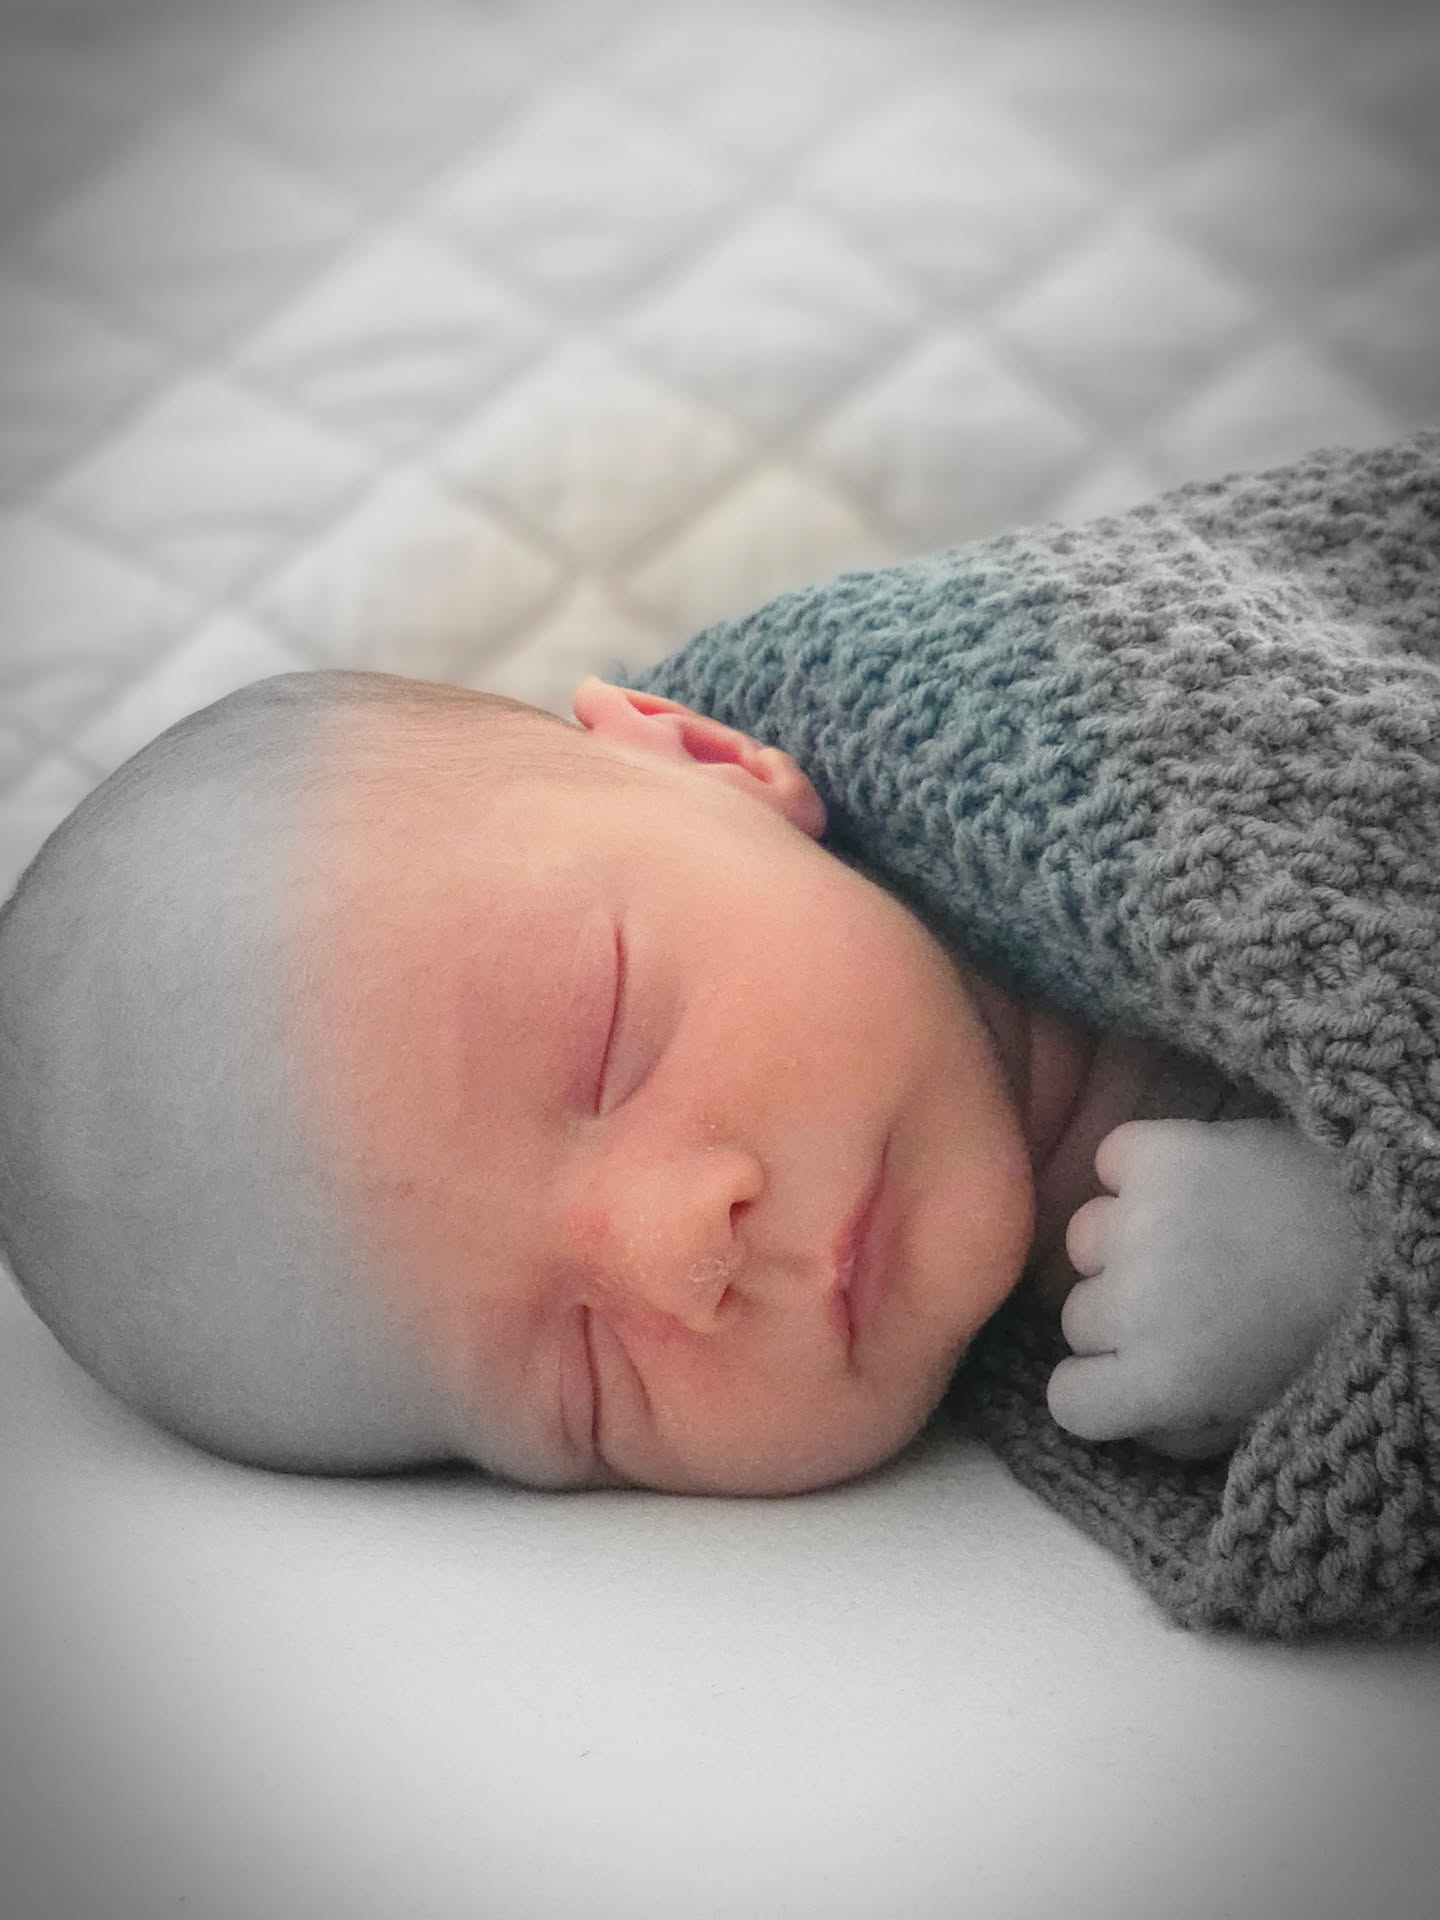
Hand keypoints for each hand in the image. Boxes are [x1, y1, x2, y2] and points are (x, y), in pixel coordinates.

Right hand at [1046, 1119, 1370, 1459]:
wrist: (1391, 1237)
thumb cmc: (1326, 1331)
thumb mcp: (1255, 1416)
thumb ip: (1179, 1432)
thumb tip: (1126, 1414)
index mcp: (1163, 1381)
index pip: (1066, 1402)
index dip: (1103, 1390)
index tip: (1135, 1373)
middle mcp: (1138, 1303)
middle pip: (1076, 1319)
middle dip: (1124, 1318)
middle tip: (1189, 1302)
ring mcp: (1143, 1220)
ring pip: (1084, 1240)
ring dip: (1126, 1243)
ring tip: (1193, 1239)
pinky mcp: (1161, 1153)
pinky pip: (1111, 1160)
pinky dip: (1137, 1169)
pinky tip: (1184, 1187)